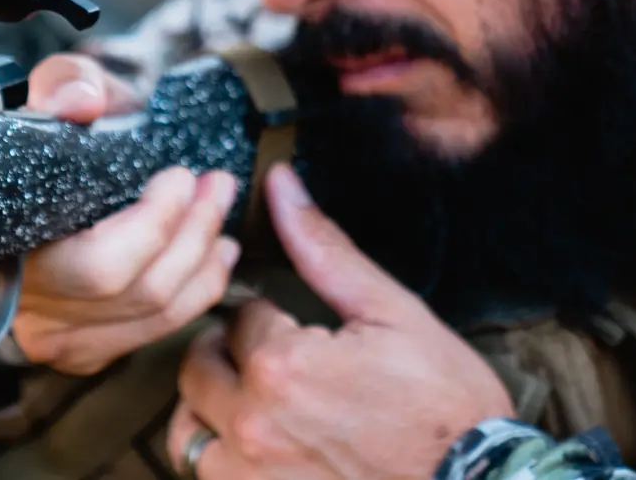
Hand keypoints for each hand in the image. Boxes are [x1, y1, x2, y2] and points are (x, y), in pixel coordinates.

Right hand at [9, 53, 242, 374]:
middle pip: (136, 291)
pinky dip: (195, 293)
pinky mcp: (82, 350)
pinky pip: (153, 332)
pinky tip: (212, 258)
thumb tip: (83, 100)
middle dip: (192, 234)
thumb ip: (65, 84)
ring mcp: (54, 336)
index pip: (98, 265)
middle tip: (216, 186)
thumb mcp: (55, 91)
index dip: (153, 225)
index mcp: (8, 242)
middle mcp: (27, 303)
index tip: (178, 176)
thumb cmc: (49, 135)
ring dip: (204, 262)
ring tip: (221, 216)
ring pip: (152, 316)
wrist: (33, 175)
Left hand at [166, 165, 512, 478]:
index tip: (299, 328)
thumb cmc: (446, 407)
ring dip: (214, 406)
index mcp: (282, 364)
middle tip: (275, 357)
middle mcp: (255, 424)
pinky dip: (224, 457)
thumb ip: (322, 248)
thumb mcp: (391, 311)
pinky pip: (208, 475)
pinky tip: (263, 444)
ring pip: (190, 427)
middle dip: (230, 352)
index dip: (268, 316)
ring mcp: (253, 477)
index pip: (238, 315)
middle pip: (199, 367)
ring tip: (258, 399)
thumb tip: (281, 185)